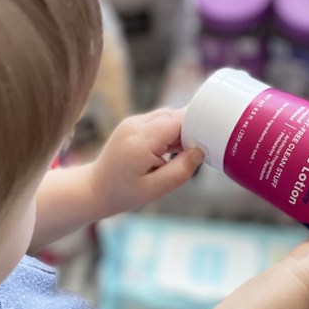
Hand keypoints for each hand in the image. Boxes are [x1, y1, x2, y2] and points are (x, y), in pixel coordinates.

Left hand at [88, 108, 204, 217]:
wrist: (95, 189)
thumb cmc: (124, 193)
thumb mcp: (156, 189)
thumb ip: (181, 170)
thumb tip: (200, 151)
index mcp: (140, 141)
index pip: (177, 121)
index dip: (197, 125)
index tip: (213, 135)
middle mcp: (135, 126)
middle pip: (173, 116)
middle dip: (191, 128)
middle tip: (202, 148)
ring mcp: (133, 123)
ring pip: (167, 116)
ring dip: (180, 131)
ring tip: (182, 153)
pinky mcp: (133, 125)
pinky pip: (159, 121)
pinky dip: (170, 132)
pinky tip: (171, 150)